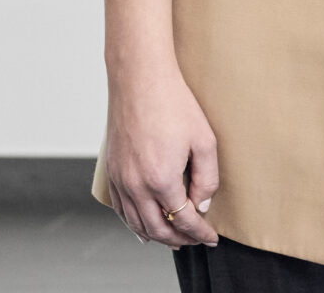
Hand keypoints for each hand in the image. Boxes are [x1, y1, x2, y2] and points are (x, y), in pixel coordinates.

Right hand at [105, 62, 218, 247]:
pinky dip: (134, 224)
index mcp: (161, 180)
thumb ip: (206, 177)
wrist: (140, 81)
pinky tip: (143, 227)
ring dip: (157, 236)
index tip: (211, 238)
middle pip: (158, 229)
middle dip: (179, 240)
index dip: (199, 232)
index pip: (183, 220)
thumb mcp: (203, 139)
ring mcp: (120, 181)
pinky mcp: (111, 172)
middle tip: (195, 242)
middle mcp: (136, 187)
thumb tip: (202, 205)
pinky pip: (121, 210)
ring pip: (137, 224)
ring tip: (174, 240)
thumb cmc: (175, 104)